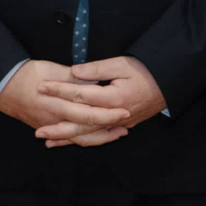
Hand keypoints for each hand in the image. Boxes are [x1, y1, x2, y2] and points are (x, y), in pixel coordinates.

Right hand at [0, 59, 129, 145]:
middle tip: (126, 123)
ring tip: (118, 133)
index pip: (89, 112)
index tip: (125, 110)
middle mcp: (56, 119)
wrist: (4, 86)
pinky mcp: (48, 129)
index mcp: (59, 103)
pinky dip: (83, 140)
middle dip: (109, 127)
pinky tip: (96, 138)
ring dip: (100, 137)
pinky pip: (68, 138)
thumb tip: (96, 83)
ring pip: (79, 138)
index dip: (108, 113)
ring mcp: (51, 127)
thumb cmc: (30, 74)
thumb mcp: (54, 70)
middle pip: (87, 128)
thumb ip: (77, 79)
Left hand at [35, 55, 166, 147]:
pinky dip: (83, 140)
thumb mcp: (122, 64)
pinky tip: (70, 141)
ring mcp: (118, 124)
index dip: (59, 91)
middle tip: (37, 130)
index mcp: (113, 98)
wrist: (169, 84)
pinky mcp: (120, 127)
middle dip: (57, 127)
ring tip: (48, 141)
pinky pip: (98, 138)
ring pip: (89, 136)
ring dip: (68, 139)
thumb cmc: (147, 71)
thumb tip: (74, 72)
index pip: (80, 95)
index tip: (42, 87)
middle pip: (80, 124)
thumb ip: (97, 69)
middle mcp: (114, 116)